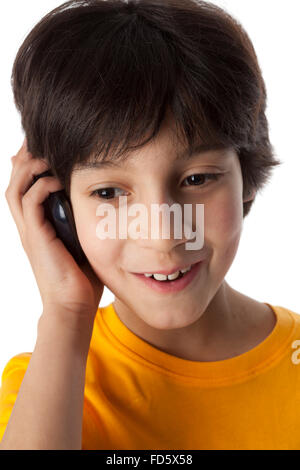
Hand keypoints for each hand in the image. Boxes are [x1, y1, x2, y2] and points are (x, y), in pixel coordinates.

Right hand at [5, 139, 103, 326]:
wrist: (73, 307)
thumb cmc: (81, 279)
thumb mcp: (82, 243)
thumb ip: (83, 223)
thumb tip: (100, 206)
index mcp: (38, 226)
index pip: (25, 188)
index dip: (30, 166)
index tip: (44, 148)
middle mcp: (29, 227)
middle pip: (14, 182)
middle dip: (24, 159)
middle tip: (37, 140)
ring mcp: (30, 232)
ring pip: (15, 188)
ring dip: (28, 167)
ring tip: (43, 153)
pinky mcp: (36, 237)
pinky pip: (31, 201)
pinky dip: (41, 185)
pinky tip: (57, 179)